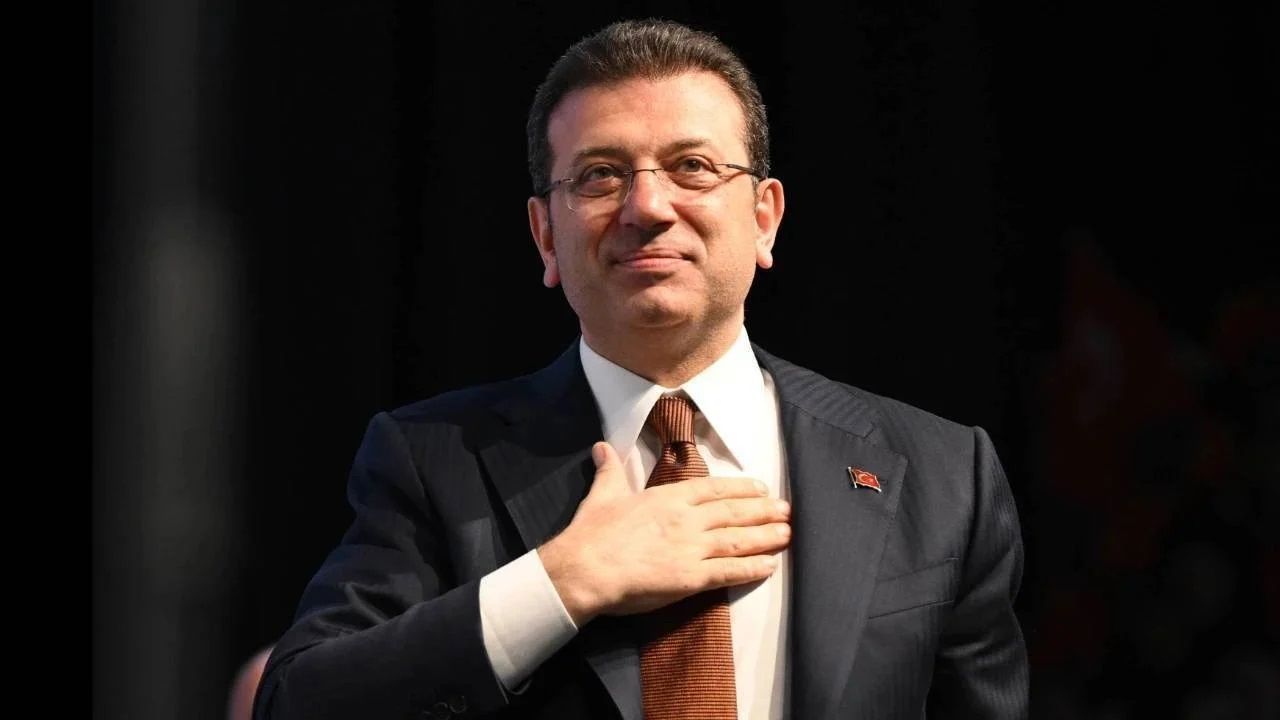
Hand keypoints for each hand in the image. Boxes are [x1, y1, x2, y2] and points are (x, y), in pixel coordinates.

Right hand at [539, 441, 790, 625]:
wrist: (585, 567)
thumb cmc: (592, 532)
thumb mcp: (602, 493)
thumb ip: (610, 470)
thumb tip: (601, 448)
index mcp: (668, 498)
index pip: (713, 489)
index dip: (741, 488)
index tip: (760, 488)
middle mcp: (687, 519)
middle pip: (733, 512)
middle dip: (763, 511)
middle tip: (786, 510)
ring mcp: (691, 548)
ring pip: (738, 540)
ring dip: (765, 537)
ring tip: (787, 534)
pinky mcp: (691, 578)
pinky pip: (729, 572)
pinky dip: (752, 569)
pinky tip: (770, 566)